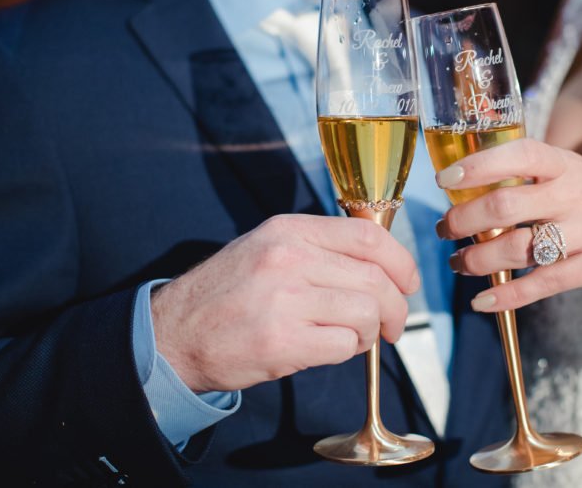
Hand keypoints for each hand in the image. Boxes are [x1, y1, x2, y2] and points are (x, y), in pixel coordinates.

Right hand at [150, 214, 419, 392]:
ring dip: (369, 333)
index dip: (401, 261)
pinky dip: (347, 352)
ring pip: (365, 313)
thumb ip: (320, 248)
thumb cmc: (229, 293)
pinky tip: (328, 349)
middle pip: (375, 279)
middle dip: (396, 307)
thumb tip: (382, 265)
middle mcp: (288, 258)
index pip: (369, 236)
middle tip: (392, 326)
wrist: (173, 334)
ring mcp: (284, 300)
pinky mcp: (281, 342)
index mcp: (289, 230)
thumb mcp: (269, 248)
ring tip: (352, 338)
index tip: (408, 283)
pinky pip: (343, 346)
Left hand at [438, 139, 581, 311]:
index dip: (478, 165)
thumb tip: (466, 189)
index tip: (445, 181)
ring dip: (479, 259)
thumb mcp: (577, 180)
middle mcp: (579, 193)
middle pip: (508, 204)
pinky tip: (483, 301)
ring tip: (459, 264)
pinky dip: (507, 295)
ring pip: (519, 247)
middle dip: (466, 219)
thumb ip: (533, 180)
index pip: (519, 154)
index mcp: (568, 165)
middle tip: (446, 230)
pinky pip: (543, 284)